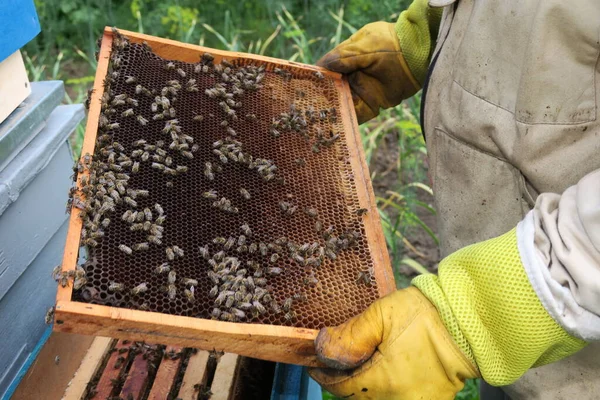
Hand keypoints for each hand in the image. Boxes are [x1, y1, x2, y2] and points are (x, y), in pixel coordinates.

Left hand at [309, 287, 478, 399]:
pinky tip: (385, 371)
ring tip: (362, 364)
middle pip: (357, 397)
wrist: (468, 322)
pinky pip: (396, 399)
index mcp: (382, 382)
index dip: (323, 375)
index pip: (340, 387)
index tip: (315, 364)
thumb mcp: (382, 315)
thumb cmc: (426, 316)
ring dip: (364, 386)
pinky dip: (386, 389)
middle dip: (344, 381)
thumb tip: (321, 347)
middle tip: (337, 362)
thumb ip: (350, 334)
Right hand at [316, 22, 419, 123]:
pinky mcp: (372, 105)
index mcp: (347, 58)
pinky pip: (356, 115)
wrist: (419, 57)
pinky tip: (337, 125)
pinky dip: (348, 120)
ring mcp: (362, 90)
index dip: (317, 77)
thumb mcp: (364, 47)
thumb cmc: (391, 46)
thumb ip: (343, 57)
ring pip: (342, 103)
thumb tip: (320, 67)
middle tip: (309, 108)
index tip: (306, 86)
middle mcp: (352, 75)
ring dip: (333, 111)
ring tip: (319, 119)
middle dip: (322, 98)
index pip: (327, 69)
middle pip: (332, 89)